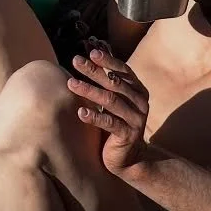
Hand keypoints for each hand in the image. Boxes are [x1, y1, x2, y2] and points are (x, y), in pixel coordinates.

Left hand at [71, 47, 149, 174]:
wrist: (128, 158)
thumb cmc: (116, 123)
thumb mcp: (112, 101)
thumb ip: (106, 82)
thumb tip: (89, 57)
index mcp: (138, 90)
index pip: (123, 70)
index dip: (108, 60)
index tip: (91, 52)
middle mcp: (140, 102)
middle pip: (114, 82)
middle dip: (93, 70)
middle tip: (75, 61)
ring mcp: (136, 119)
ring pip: (110, 101)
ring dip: (89, 90)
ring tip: (70, 83)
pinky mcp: (128, 135)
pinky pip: (110, 123)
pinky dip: (94, 117)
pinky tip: (80, 112)